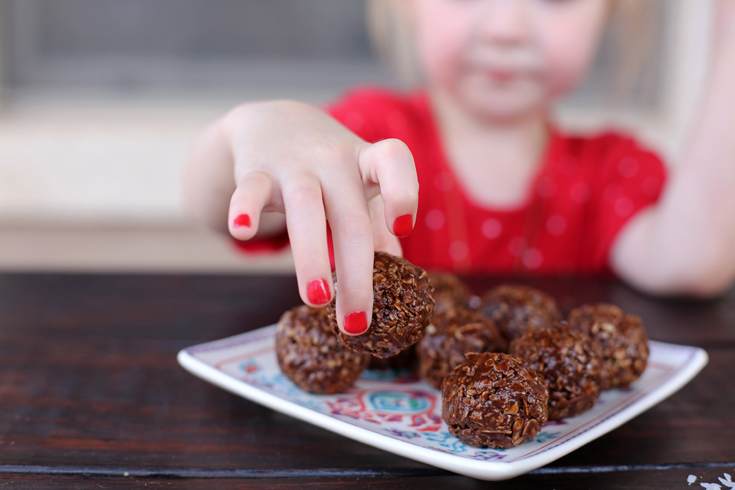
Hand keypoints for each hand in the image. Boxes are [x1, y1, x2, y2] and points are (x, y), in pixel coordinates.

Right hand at [222, 100, 417, 333]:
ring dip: (312, 256)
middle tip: (356, 324)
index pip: (393, 161)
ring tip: (317, 300)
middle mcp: (334, 160)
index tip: (402, 229)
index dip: (402, 192)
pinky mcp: (255, 169)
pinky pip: (250, 189)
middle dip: (356, 274)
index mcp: (365, 163)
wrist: (272, 120)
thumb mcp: (356, 186)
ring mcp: (294, 164)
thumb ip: (376, 227)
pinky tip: (241, 231)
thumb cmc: (327, 167)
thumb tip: (399, 276)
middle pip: (350, 217)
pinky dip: (244, 208)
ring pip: (305, 209)